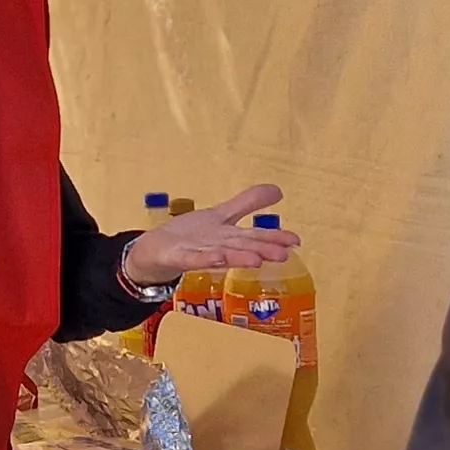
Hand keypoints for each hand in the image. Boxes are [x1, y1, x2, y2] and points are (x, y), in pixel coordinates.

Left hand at [121, 185, 299, 284]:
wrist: (153, 252)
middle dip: (263, 249)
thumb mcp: (221, 214)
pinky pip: (192, 258)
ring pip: (221, 254)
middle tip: (284, 254)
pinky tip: (218, 258)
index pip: (255, 235)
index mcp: (228, 236)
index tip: (296, 241)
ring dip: (238, 257)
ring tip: (257, 260)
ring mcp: (197, 252)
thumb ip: (248, 203)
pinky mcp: (177, 256)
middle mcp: (217, 246)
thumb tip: (279, 190)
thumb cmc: (189, 236)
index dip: (275, 237)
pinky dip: (205, 258)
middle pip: (242, 246)